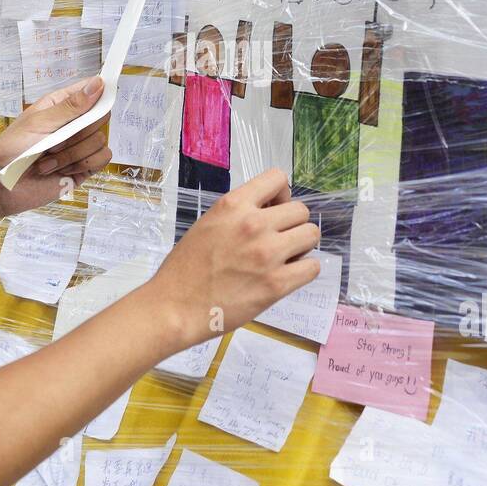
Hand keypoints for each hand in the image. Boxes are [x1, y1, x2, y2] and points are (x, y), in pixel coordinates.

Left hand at [0, 76, 112, 217]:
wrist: (0, 186)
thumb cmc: (11, 149)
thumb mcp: (39, 122)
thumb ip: (71, 106)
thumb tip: (97, 84)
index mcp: (60, 106)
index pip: (90, 91)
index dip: (100, 90)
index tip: (109, 88)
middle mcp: (73, 125)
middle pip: (100, 117)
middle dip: (78, 131)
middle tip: (54, 140)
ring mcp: (79, 147)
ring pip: (100, 140)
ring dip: (72, 154)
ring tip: (48, 161)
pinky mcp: (84, 168)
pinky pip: (102, 159)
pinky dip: (82, 165)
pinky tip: (62, 171)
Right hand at [143, 168, 320, 351]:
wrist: (175, 307)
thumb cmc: (186, 267)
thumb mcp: (209, 223)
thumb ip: (239, 213)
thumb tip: (272, 210)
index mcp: (233, 205)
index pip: (277, 178)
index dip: (281, 194)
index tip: (274, 209)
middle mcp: (253, 224)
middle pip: (301, 210)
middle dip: (292, 224)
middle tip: (278, 240)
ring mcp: (267, 254)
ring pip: (311, 235)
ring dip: (301, 246)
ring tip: (284, 258)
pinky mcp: (276, 284)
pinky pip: (311, 267)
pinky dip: (304, 270)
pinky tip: (288, 275)